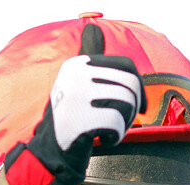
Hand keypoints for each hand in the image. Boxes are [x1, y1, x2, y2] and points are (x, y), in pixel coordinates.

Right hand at [32, 24, 146, 170]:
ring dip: (124, 123)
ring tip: (109, 131)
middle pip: (131, 85)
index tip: (139, 106)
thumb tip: (93, 26)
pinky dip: (115, 136)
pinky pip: (118, 123)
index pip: (127, 66)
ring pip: (127, 104)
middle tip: (121, 123)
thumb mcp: (75, 83)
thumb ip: (89, 59)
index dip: (139, 87)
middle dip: (133, 108)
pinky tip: (102, 140)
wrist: (50, 152)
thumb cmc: (69, 120)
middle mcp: (76, 74)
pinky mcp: (81, 118)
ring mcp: (78, 95)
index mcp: (78, 63)